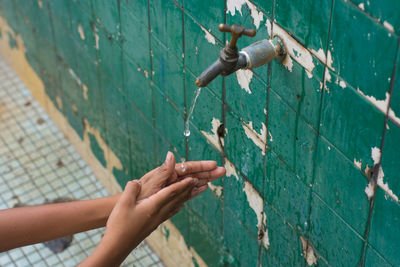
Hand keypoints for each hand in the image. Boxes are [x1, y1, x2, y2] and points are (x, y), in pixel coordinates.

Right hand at [81, 178, 197, 266]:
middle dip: (188, 189)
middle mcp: (158, 213)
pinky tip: (179, 207)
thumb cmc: (119, 225)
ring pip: (175, 206)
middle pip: (177, 199)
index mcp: (153, 206)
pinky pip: (169, 213)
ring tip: (193, 191)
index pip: (171, 192)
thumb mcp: (123, 203)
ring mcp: (156, 220)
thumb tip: (137, 181)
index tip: (193, 178)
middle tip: (199, 181)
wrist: (116, 247)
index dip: (183, 184)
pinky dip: (176, 206)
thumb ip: (132, 189)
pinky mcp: (153, 225)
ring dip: (185, 197)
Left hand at [138, 152, 224, 199]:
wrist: (129, 209)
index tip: (213, 164)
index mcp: (167, 174)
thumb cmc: (137, 196)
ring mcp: (171, 188)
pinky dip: (195, 190)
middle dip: (208, 172)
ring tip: (218, 177)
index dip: (201, 166)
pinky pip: (186, 193)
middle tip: (223, 171)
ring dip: (204, 180)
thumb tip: (171, 154)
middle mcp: (170, 179)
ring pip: (192, 182)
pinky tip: (203, 188)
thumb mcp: (150, 183)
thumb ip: (163, 171)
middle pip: (192, 174)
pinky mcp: (171, 197)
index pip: (187, 167)